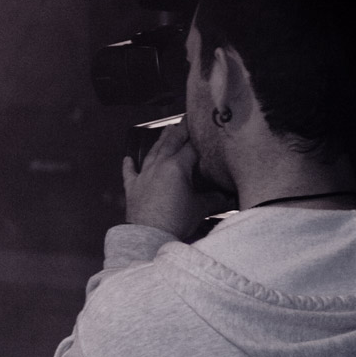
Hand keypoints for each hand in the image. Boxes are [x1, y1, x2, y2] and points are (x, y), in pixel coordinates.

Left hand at [122, 117, 233, 238]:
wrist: (149, 236)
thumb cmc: (175, 221)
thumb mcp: (200, 208)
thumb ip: (215, 199)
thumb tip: (228, 197)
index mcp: (177, 166)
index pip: (191, 147)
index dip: (198, 137)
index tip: (203, 127)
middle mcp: (158, 166)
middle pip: (170, 144)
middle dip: (179, 131)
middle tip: (185, 120)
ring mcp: (143, 176)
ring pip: (152, 153)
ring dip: (160, 141)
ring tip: (166, 131)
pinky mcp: (132, 188)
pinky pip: (130, 173)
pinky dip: (129, 165)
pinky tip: (127, 158)